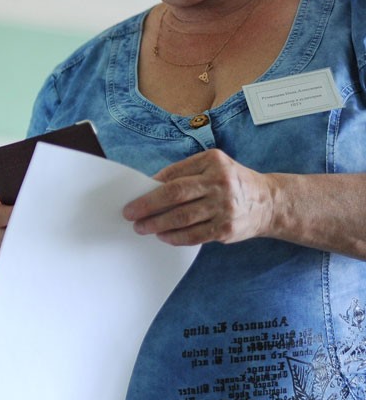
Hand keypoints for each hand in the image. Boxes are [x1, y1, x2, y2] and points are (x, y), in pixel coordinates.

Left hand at [122, 149, 275, 246]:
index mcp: (213, 162)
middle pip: (175, 195)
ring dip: (156, 224)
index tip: (133, 197)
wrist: (270, 202)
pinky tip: (163, 236)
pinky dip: (174, 237)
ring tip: (142, 227)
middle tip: (130, 214)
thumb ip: (184, 173)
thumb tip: (149, 187)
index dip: (151, 188)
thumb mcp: (213, 167)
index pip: (174, 175)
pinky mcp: (227, 229)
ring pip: (182, 218)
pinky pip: (194, 235)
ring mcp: (225, 207)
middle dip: (147, 206)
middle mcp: (220, 182)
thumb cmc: (232, 182)